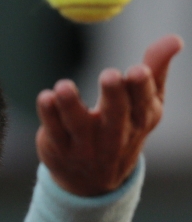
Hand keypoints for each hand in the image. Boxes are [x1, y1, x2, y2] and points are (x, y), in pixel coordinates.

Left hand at [35, 34, 183, 195]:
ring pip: (78, 125)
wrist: (93, 181)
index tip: (139, 70)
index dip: (141, 88)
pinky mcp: (59, 149)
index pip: (142, 104)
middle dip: (113, 96)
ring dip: (71, 105)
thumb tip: (175, 40)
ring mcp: (85, 146)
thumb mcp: (144, 103)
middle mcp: (113, 137)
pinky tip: (46, 98)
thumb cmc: (123, 128)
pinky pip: (53, 131)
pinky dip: (48, 114)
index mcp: (139, 122)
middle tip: (110, 75)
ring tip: (63, 87)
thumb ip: (156, 69)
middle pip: (114, 117)